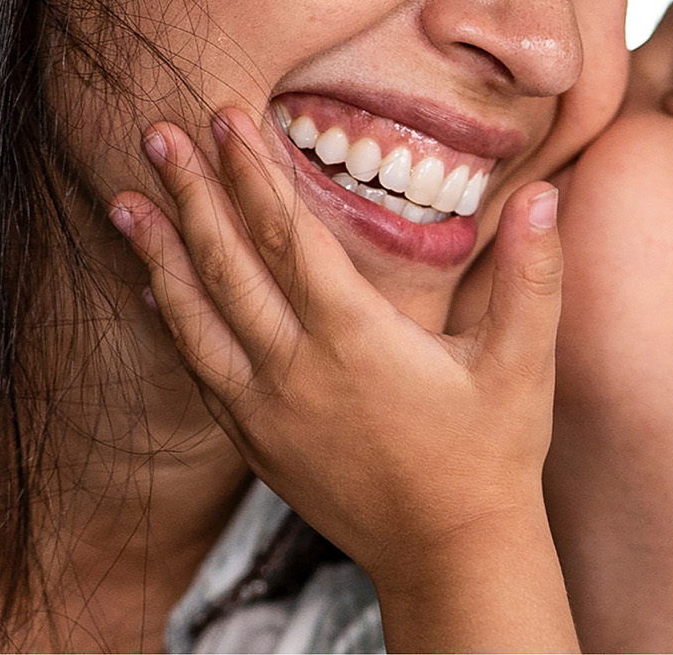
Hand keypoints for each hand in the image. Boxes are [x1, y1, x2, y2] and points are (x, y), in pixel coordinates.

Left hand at [113, 107, 577, 652]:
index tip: (225, 118)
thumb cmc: (492, 454)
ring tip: (125, 200)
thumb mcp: (525, 363)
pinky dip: (173, 322)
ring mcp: (266, 410)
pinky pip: (199, 370)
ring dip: (158, 253)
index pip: (290, 236)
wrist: (449, 553)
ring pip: (196, 317)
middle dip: (192, 193)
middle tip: (157, 133)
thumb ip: (533, 274)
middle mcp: (296, 370)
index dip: (253, 173)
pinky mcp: (255, 442)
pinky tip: (153, 289)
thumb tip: (547, 194)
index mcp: (355, 338)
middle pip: (228, 264)